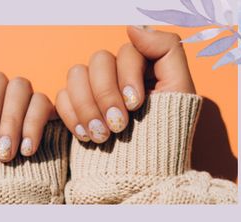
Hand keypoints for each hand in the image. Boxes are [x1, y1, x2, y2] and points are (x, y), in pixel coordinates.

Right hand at [55, 26, 195, 142]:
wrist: (141, 174)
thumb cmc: (166, 136)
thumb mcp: (179, 91)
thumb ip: (166, 49)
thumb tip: (133, 26)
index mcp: (142, 69)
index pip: (126, 52)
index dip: (127, 76)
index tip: (136, 106)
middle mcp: (116, 76)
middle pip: (97, 61)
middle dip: (105, 95)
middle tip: (118, 127)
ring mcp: (94, 92)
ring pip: (75, 75)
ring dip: (87, 107)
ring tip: (102, 136)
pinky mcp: (76, 108)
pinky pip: (61, 97)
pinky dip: (73, 116)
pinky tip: (87, 136)